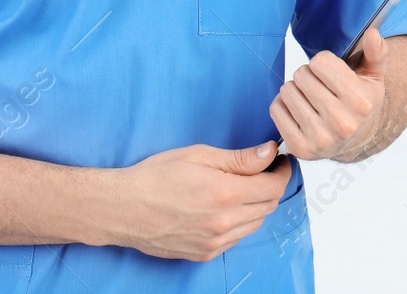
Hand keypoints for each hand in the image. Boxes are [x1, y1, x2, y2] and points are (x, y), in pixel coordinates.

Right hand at [108, 141, 290, 261]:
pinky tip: (225, 207)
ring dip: (257, 205)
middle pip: (268, 206)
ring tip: (243, 188)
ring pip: (254, 224)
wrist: (123, 209)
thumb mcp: (199, 156)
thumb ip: (240, 159)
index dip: (282, 172)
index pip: (273, 187)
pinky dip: (240, 222)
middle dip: (271, 186)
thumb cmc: (155, 177)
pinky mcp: (205, 253)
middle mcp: (224, 223)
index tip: (280, 162)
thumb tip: (270, 152)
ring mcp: (215, 242)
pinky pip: (236, 238)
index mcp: (225, 194)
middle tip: (264, 171)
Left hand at [271, 27, 386, 160]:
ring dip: (296, 90)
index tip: (330, 73)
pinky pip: (276, 109)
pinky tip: (299, 111)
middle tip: (319, 86)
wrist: (356, 140)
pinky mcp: (300, 148)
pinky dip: (283, 105)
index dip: (323, 63)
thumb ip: (376, 52)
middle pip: (302, 75)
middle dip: (308, 75)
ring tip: (310, 98)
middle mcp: (342, 123)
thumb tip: (373, 34)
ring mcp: (320, 138)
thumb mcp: (374, 76)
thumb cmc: (361, 102)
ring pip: (287, 91)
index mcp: (360, 102)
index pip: (320, 62)